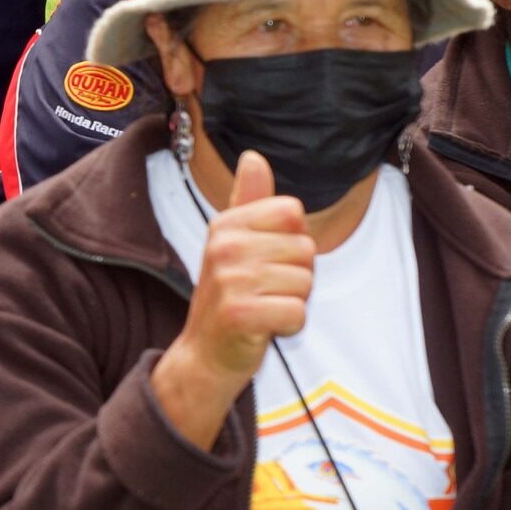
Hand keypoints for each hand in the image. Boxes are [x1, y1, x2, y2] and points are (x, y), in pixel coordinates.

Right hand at [150, 152, 312, 448]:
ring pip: (305, 282)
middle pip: (305, 250)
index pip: (293, 213)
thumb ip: (250, 200)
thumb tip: (254, 157)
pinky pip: (298, 312)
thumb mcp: (234, 242)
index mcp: (226, 223)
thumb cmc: (228, 296)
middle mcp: (224, 246)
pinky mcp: (240, 314)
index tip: (268, 260)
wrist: (204, 353)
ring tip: (263, 307)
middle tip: (265, 290)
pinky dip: (289, 326)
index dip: (292, 241)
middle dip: (297, 276)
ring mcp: (230, 280)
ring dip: (293, 302)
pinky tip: (265, 327)